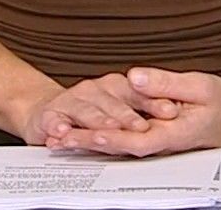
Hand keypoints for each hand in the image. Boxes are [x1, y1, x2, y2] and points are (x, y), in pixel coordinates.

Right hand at [17, 72, 182, 146]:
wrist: (50, 115)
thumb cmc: (94, 113)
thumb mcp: (129, 107)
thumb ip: (149, 102)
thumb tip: (170, 105)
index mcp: (118, 87)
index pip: (138, 93)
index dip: (154, 103)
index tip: (171, 111)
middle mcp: (95, 91)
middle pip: (112, 103)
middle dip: (126, 116)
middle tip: (140, 127)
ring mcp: (73, 101)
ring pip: (85, 110)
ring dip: (95, 121)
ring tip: (107, 130)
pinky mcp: (51, 115)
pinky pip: (52, 119)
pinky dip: (57, 126)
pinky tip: (62, 133)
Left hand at [45, 68, 220, 157]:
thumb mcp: (200, 86)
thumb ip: (166, 83)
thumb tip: (135, 78)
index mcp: (176, 135)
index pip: (139, 140)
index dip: (114, 138)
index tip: (91, 135)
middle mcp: (162, 144)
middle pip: (120, 147)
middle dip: (89, 144)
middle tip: (59, 139)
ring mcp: (156, 142)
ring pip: (118, 144)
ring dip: (89, 142)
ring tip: (59, 137)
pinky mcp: (151, 136)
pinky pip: (123, 138)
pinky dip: (100, 136)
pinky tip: (80, 131)